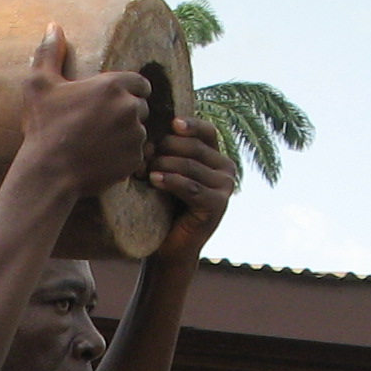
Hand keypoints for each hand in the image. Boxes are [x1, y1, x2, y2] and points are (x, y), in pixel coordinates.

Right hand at [14, 27, 156, 199]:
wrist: (49, 173)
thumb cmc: (43, 128)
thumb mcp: (38, 86)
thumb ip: (49, 53)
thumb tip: (53, 26)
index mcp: (112, 85)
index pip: (140, 82)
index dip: (129, 91)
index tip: (113, 101)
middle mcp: (129, 107)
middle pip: (141, 107)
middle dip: (127, 113)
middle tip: (102, 124)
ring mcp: (134, 135)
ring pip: (140, 131)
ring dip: (126, 135)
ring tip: (101, 143)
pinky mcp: (134, 159)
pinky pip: (136, 155)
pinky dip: (124, 157)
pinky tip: (103, 159)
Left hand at [147, 114, 238, 257]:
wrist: (171, 247)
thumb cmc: (165, 207)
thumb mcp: (168, 174)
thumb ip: (169, 153)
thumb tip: (151, 138)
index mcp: (217, 157)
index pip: (207, 131)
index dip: (190, 125)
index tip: (171, 124)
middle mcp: (226, 169)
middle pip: (194, 147)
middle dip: (165, 149)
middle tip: (144, 157)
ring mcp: (225, 187)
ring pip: (190, 165)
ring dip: (163, 165)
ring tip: (144, 171)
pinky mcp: (218, 204)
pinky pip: (191, 186)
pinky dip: (170, 181)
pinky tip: (154, 180)